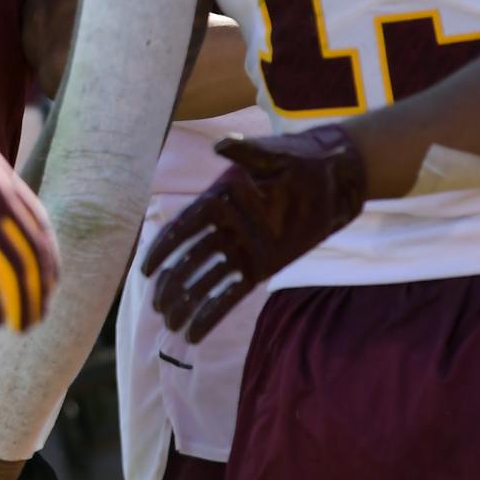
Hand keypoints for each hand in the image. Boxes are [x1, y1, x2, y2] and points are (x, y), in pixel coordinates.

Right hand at [0, 77, 57, 331]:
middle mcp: (2, 196)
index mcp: (5, 177)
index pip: (41, 222)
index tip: (49, 278)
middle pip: (37, 249)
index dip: (49, 254)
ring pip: (20, 268)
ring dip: (29, 302)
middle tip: (42, 310)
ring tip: (26, 325)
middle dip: (45, 286)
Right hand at [143, 125, 364, 341]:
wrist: (334, 180)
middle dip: (171, 283)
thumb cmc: (302, 161)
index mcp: (219, 200)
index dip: (163, 249)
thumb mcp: (276, 155)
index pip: (184, 228)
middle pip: (189, 260)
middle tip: (157, 306)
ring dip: (186, 302)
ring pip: (204, 281)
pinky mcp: (258, 268)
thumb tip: (222, 146)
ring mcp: (240, 250)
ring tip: (169, 325)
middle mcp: (224, 228)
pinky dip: (211, 313)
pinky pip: (229, 294)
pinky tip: (193, 334)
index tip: (145, 270)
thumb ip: (247, 154)